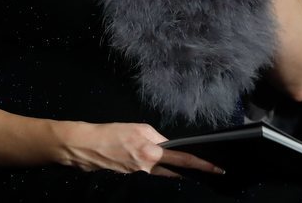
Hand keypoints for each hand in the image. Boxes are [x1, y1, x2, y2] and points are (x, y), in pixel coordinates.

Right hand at [61, 121, 222, 176]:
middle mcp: (147, 167)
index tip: (216, 168)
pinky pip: (149, 168)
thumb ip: (157, 137)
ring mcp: (138, 173)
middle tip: (206, 167)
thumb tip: (166, 145)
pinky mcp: (130, 173)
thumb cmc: (112, 133)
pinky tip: (156, 157)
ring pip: (162, 170)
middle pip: (175, 170)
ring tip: (184, 161)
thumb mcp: (139, 128)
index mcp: (152, 154)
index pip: (183, 161)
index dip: (201, 165)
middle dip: (189, 169)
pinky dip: (156, 164)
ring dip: (172, 166)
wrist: (85, 147)